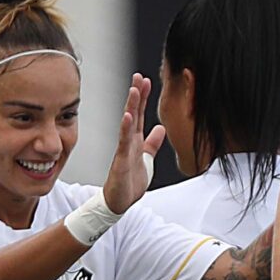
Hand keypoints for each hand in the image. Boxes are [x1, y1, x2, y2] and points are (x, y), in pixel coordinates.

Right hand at [102, 74, 167, 215]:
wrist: (119, 202)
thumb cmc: (130, 181)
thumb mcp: (146, 159)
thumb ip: (152, 143)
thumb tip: (160, 128)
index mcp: (135, 141)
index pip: (140, 115)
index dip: (143, 98)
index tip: (146, 80)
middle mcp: (128, 142)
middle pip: (133, 114)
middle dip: (136, 96)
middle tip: (139, 76)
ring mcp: (124, 151)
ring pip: (128, 125)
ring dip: (131, 107)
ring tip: (134, 90)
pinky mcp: (120, 162)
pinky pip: (123, 144)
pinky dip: (126, 130)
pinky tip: (128, 117)